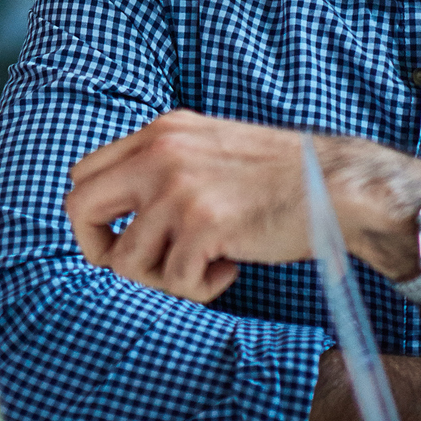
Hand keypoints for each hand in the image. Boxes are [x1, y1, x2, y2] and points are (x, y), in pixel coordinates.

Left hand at [65, 111, 420, 301]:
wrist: (340, 187)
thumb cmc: (280, 179)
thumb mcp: (209, 149)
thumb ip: (164, 167)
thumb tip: (119, 213)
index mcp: (159, 132)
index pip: (83, 174)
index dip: (94, 217)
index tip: (123, 237)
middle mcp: (159, 153)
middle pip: (79, 210)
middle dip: (103, 251)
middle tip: (146, 266)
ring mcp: (177, 188)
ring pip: (125, 261)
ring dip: (163, 278)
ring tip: (204, 265)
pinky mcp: (202, 225)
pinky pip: (174, 281)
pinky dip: (201, 288)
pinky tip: (231, 268)